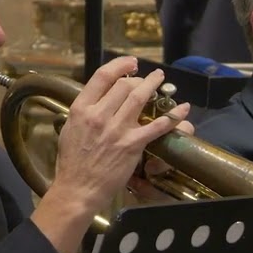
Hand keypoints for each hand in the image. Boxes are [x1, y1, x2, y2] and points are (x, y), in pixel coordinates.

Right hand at [49, 57, 190, 217]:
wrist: (78, 188)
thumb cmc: (72, 162)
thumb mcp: (70, 129)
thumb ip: (84, 111)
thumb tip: (97, 98)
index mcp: (82, 109)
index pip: (102, 76)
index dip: (120, 65)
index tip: (130, 64)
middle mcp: (100, 115)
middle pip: (124, 85)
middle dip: (138, 78)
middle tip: (145, 78)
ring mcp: (118, 129)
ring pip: (140, 98)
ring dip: (153, 85)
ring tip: (160, 79)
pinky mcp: (132, 144)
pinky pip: (157, 125)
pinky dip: (172, 116)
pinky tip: (182, 108)